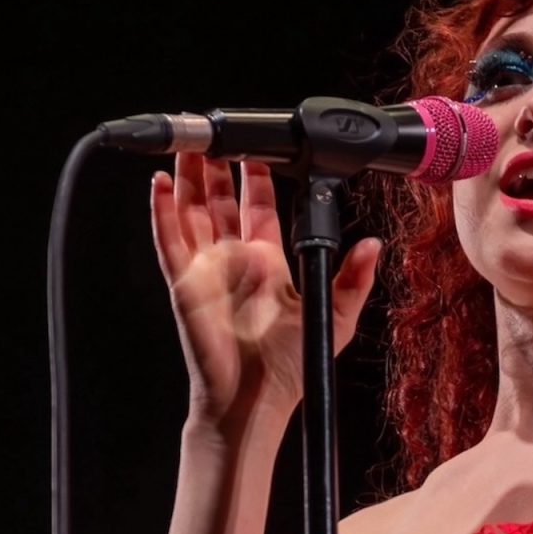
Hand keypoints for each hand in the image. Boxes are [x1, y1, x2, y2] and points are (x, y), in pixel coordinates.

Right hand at [151, 153, 380, 434]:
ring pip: (192, 211)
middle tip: (217, 134)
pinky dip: (161, 211)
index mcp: (269, 261)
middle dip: (218, 167)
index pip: (259, 207)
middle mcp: (235, 259)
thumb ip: (354, 278)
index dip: (257, 176)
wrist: (254, 398)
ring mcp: (207, 267)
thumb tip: (373, 244)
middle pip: (221, 201)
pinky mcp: (184, 281)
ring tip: (188, 145)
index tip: (261, 148)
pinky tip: (159, 184)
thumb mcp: (335, 316)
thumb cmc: (291, 365)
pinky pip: (168, 239)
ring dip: (189, 179)